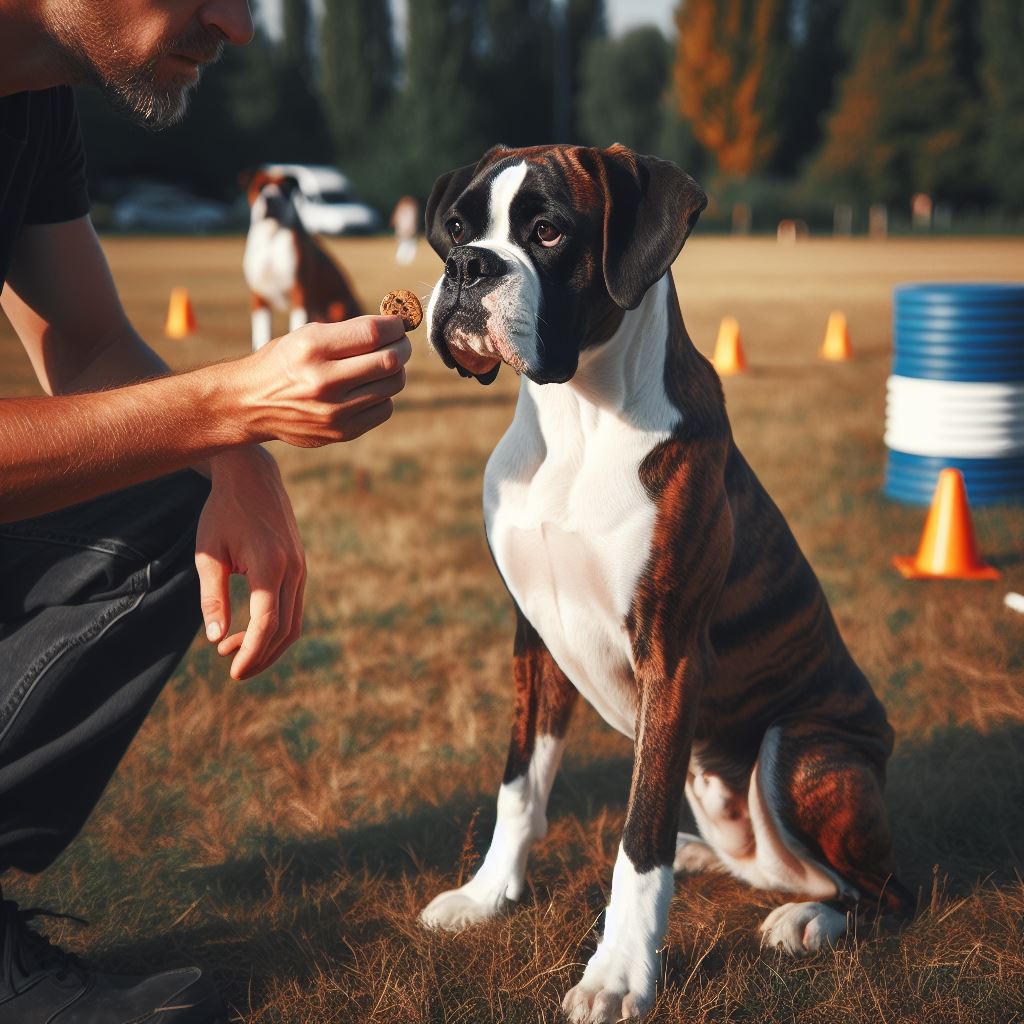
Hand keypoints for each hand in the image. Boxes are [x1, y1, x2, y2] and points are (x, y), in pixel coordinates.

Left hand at [194, 446, 305, 679]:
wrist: (253, 478)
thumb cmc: (223, 513)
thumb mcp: (209, 554)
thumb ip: (212, 597)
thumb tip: (215, 638)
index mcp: (269, 564)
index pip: (267, 622)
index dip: (252, 652)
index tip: (233, 672)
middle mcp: (293, 568)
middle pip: (286, 629)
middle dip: (261, 655)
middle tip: (234, 672)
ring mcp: (301, 567)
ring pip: (294, 621)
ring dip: (267, 644)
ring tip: (232, 652)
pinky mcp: (300, 566)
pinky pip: (293, 606)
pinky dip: (274, 626)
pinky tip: (247, 630)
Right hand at [240, 315, 411, 446]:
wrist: (251, 403)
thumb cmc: (285, 361)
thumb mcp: (307, 336)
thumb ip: (350, 332)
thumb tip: (397, 327)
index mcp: (312, 348)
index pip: (373, 333)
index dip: (395, 326)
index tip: (398, 324)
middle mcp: (323, 381)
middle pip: (390, 360)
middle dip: (403, 347)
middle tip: (400, 343)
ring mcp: (334, 411)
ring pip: (392, 385)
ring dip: (395, 371)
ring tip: (384, 365)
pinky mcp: (341, 432)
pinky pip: (384, 409)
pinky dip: (384, 395)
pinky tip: (369, 388)